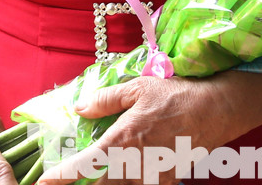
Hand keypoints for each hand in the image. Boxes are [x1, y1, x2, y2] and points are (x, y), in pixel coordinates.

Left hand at [38, 71, 261, 184]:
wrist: (218, 109)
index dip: (62, 177)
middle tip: (64, 179)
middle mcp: (135, 164)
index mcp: (123, 141)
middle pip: (99, 184)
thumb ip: (106, 100)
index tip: (43, 182)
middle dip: (81, 182)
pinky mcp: (166, 179)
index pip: (85, 165)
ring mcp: (151, 175)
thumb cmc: (177, 94)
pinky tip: (123, 173)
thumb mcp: (139, 87)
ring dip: (104, 181)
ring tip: (92, 175)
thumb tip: (80, 108)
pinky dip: (127, 181)